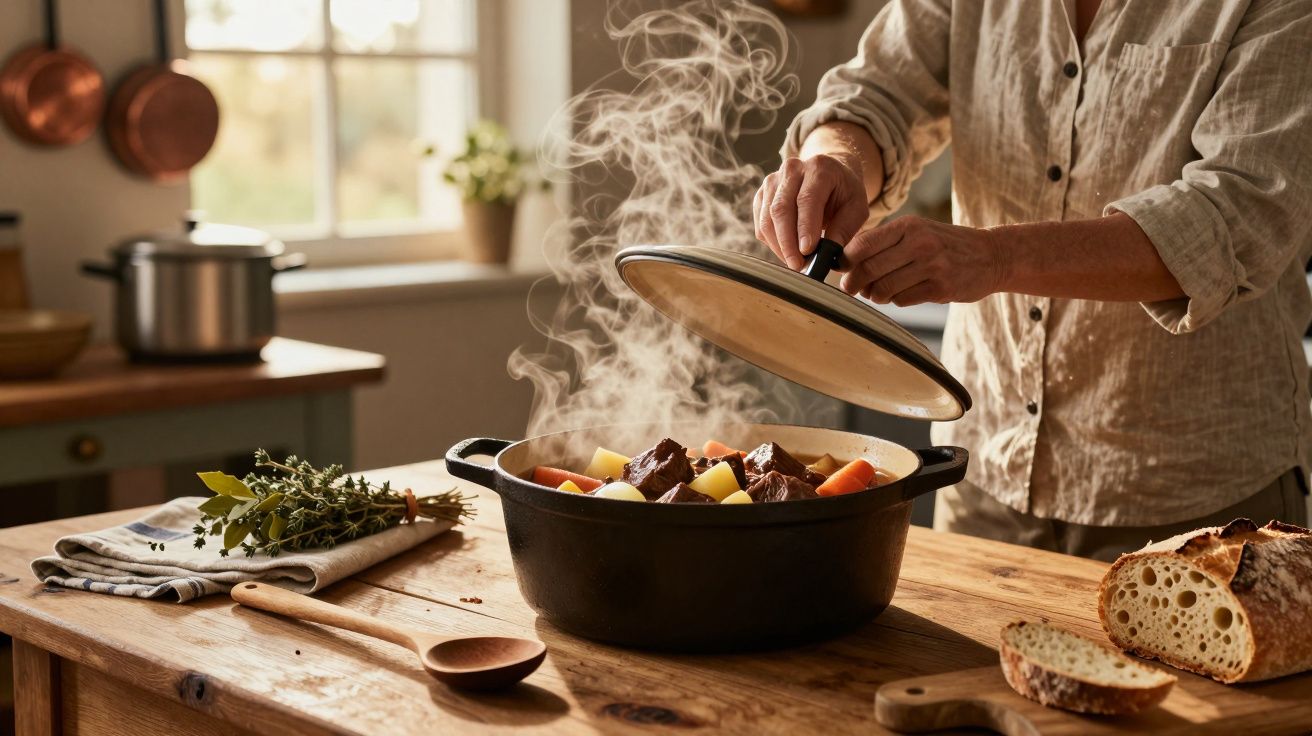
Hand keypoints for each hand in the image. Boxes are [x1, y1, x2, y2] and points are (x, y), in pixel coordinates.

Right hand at [752, 154, 869, 269]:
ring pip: (767, 218)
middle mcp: (792, 169)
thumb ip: (844, 229)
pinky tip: (786, 251)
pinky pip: (761, 223)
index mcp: (819, 168)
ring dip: (778, 245)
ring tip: (794, 262)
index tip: (807, 251)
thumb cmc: (844, 193)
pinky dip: (771, 242)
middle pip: (781, 208)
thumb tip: (826, 253)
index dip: (805, 227)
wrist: (830, 174)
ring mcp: (773, 180)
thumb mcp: (856, 208)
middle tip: (797, 265)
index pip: (807, 199)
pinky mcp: (762, 195)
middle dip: (787, 242)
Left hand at [837, 215, 1006, 305]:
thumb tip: (846, 263)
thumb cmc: (946, 244)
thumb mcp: (918, 231)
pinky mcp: (941, 288)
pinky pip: (902, 300)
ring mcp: (932, 266)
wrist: (992, 255)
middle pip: (868, 269)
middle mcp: (919, 243)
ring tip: (880, 292)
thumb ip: (885, 243)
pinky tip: (905, 293)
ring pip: (883, 289)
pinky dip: (897, 300)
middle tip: (851, 289)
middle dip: (854, 283)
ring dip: (875, 295)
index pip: (863, 244)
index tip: (840, 270)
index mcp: (908, 226)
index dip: (845, 261)